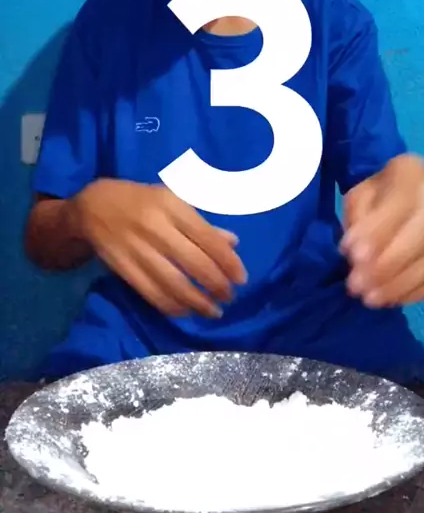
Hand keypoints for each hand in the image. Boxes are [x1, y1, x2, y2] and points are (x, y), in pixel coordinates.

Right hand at [71, 179, 246, 317]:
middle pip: (194, 263)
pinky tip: (186, 311)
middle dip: (217, 285)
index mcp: (172, 206)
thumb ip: (203, 224)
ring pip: (174, 283)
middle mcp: (157, 228)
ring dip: (198, 302)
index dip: (228, 262)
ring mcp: (138, 249)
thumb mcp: (174, 201)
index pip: (208, 238)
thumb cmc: (143, 201)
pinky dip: (172, 306)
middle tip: (230, 297)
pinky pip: (152, 293)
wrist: (94, 206)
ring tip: (213, 311)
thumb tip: (233, 243)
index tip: (242, 279)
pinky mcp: (124, 268)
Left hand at [340, 154, 423, 307]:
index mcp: (413, 171)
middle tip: (356, 285)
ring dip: (399, 284)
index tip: (350, 254)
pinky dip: (416, 291)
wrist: (407, 192)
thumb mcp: (359, 195)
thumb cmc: (377, 194)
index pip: (399, 203)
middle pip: (420, 235)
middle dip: (386, 265)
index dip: (376, 231)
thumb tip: (357, 256)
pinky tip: (391, 299)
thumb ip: (358, 220)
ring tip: (370, 298)